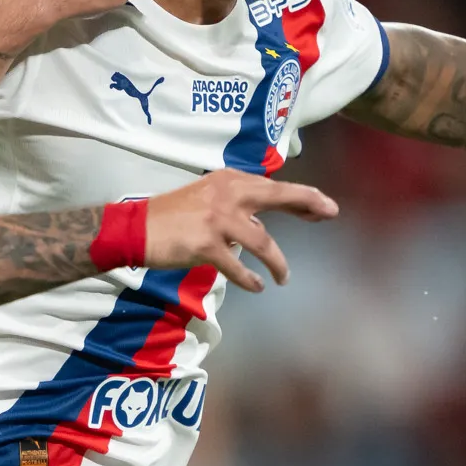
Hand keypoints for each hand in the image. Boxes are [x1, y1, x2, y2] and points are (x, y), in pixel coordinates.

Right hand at [138, 172, 337, 292]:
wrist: (135, 229)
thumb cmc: (171, 216)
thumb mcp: (207, 200)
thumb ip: (237, 210)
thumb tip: (262, 229)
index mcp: (229, 180)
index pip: (273, 186)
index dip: (302, 196)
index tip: (323, 205)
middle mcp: (227, 194)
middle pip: (277, 196)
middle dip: (308, 203)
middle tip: (330, 213)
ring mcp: (218, 219)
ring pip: (262, 242)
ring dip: (278, 262)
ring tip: (283, 278)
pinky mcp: (206, 245)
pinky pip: (238, 266)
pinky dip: (250, 279)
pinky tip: (259, 286)